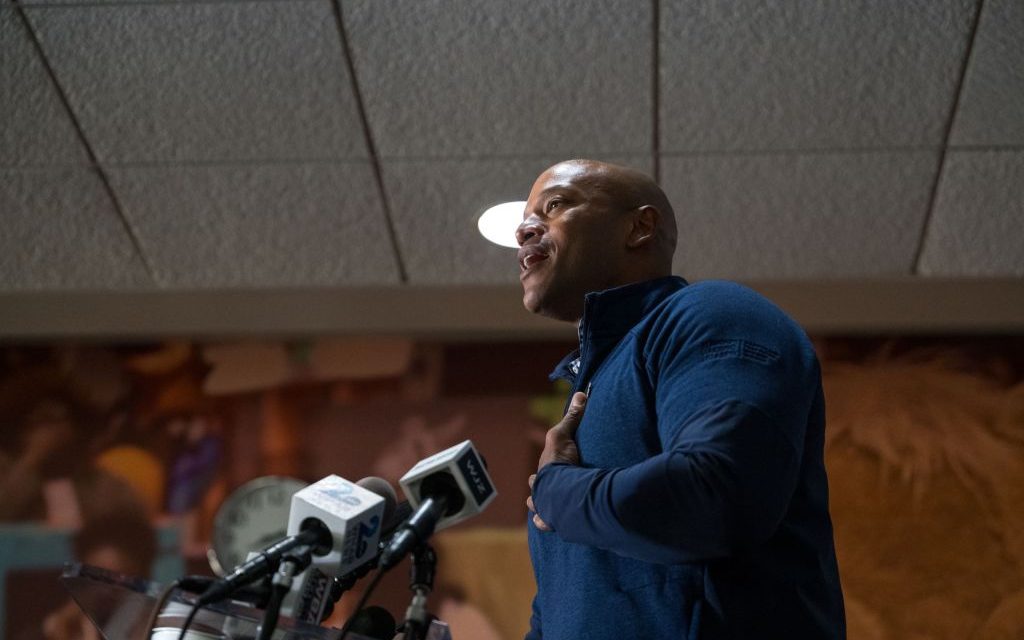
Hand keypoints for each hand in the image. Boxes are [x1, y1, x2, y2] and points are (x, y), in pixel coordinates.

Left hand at [526, 391, 586, 531]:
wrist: (562, 488)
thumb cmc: (560, 462)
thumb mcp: (564, 435)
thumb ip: (573, 417)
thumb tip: (580, 393)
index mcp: (541, 475)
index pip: (537, 476)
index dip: (539, 475)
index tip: (546, 473)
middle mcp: (539, 493)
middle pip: (535, 494)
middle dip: (540, 492)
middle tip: (551, 492)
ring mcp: (545, 509)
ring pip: (538, 510)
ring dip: (542, 509)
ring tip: (551, 510)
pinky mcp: (553, 522)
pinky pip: (546, 525)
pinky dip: (548, 524)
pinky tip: (552, 525)